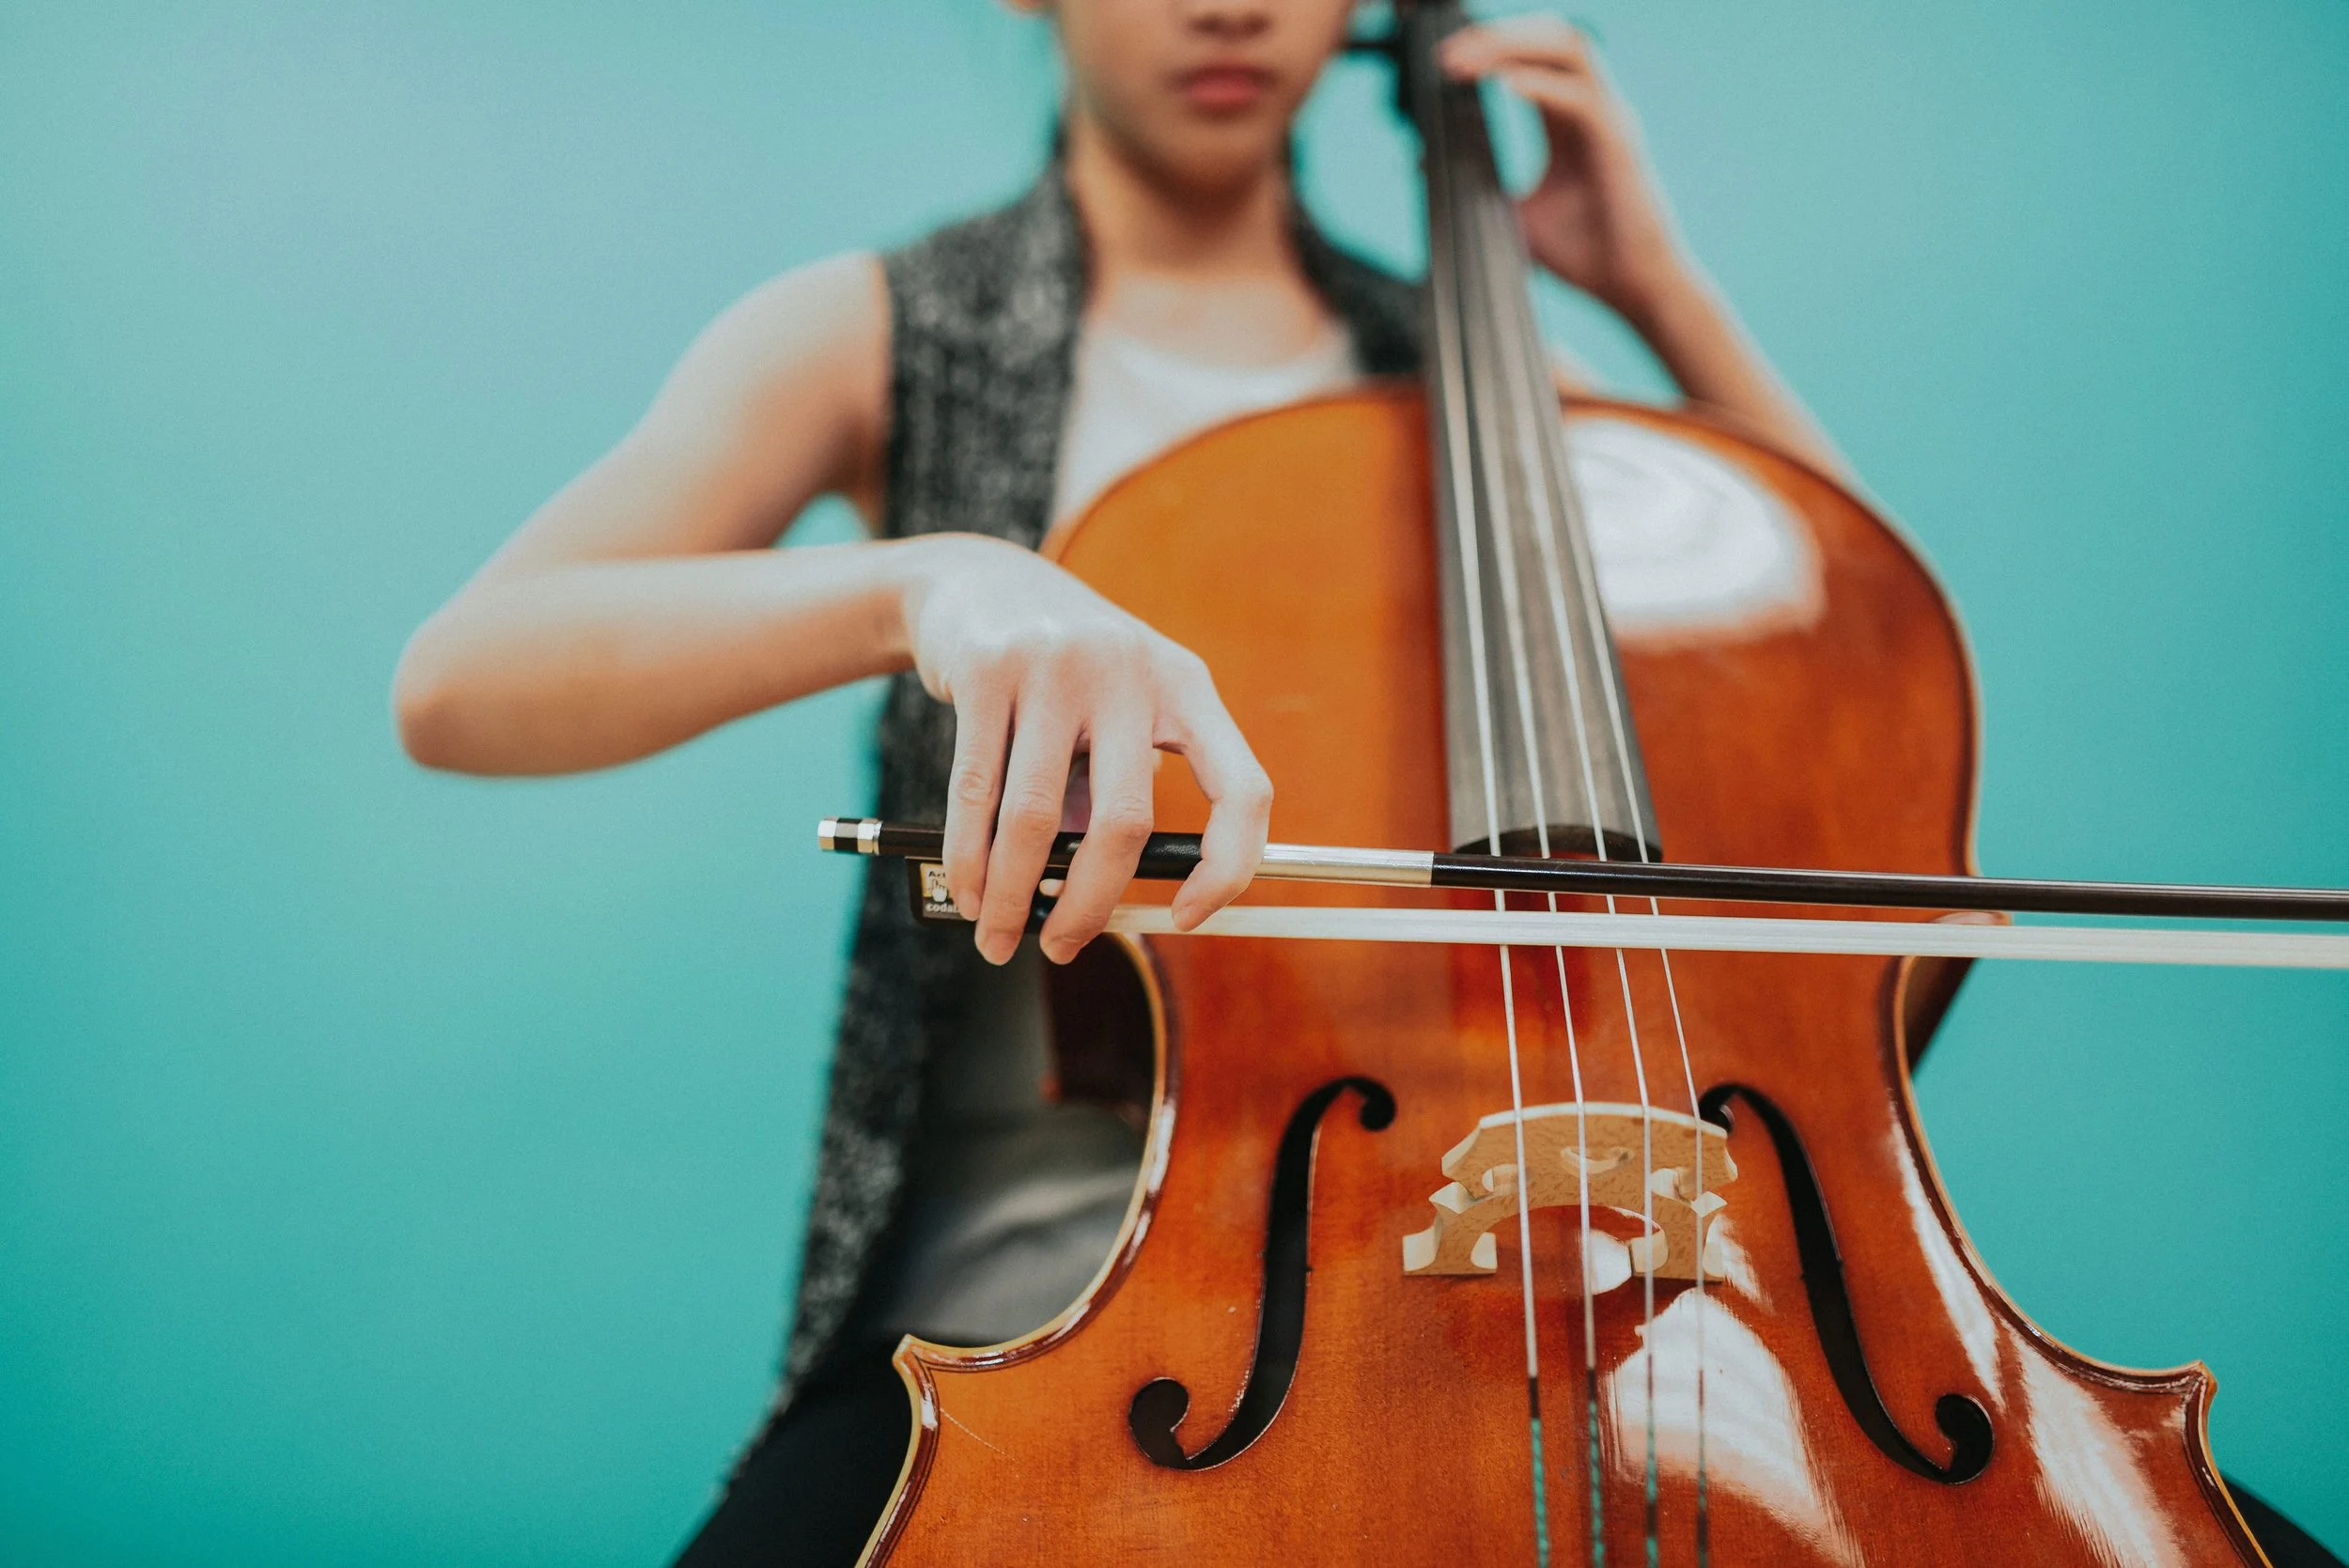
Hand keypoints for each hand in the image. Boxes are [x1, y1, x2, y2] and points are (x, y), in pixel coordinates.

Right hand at [901, 534, 1272, 966]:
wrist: (976, 580)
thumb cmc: (1061, 670)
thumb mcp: (1113, 711)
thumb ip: (1113, 790)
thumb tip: (1089, 897)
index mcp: (1185, 687)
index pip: (1242, 789)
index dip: (1229, 867)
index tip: (1188, 918)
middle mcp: (1130, 671)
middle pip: (1125, 823)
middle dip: (1088, 905)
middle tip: (1062, 947)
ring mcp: (1057, 664)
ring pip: (1035, 817)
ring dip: (1013, 894)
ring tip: (998, 936)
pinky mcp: (986, 668)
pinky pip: (975, 790)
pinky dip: (969, 856)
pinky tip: (969, 889)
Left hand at [1440, 17, 1690, 324]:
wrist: (1632, 288)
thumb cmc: (1584, 254)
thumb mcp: (1514, 212)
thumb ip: (1476, 180)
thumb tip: (1420, 160)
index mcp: (1570, 119)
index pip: (1533, 56)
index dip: (1490, 48)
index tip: (1445, 61)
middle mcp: (1593, 109)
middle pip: (1550, 38)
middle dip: (1497, 36)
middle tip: (1449, 56)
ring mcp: (1610, 121)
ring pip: (1569, 50)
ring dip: (1515, 47)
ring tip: (1469, 62)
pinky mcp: (1620, 146)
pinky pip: (1581, 100)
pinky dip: (1542, 87)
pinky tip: (1507, 86)